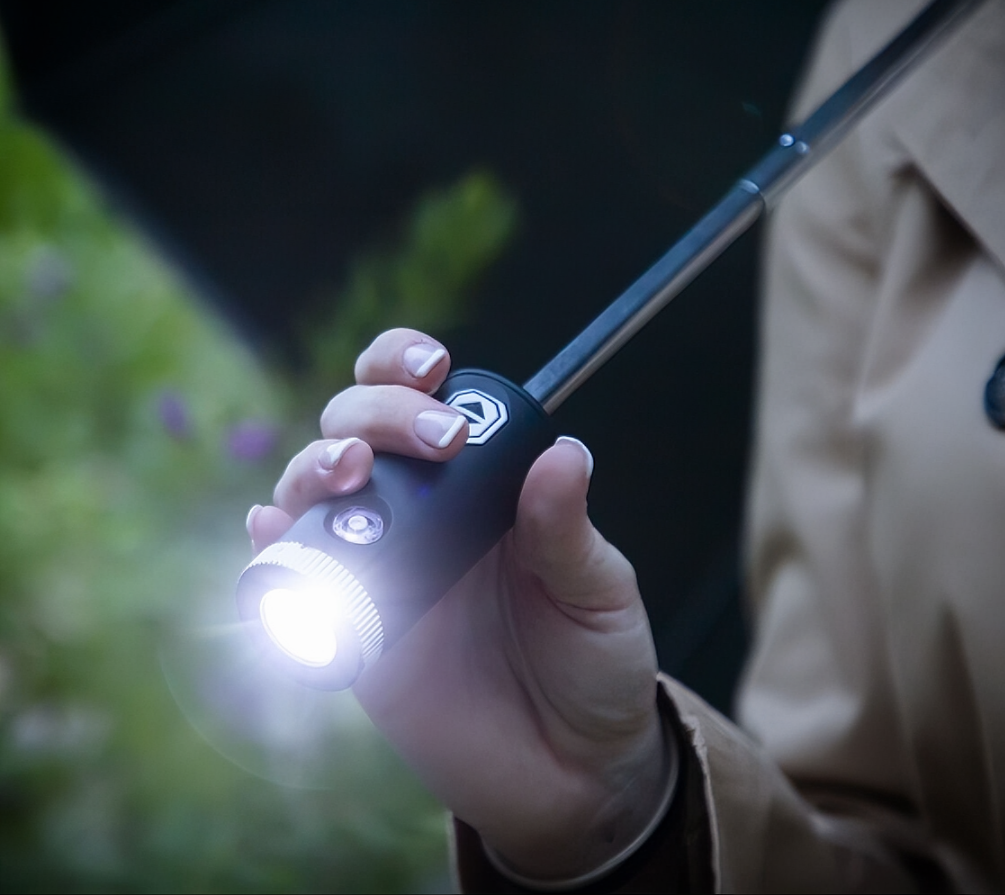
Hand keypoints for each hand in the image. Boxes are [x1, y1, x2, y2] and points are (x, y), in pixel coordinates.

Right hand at [247, 329, 669, 881]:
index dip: (406, 368)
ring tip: (347, 473)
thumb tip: (564, 453)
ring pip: (311, 491)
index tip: (435, 369)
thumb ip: (569, 530)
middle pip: (355, 427)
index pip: (422, 400)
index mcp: (476, 487)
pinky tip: (272, 531)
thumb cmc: (594, 664)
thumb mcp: (596, 591)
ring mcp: (377, 569)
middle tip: (431, 442)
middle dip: (373, 413)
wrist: (571, 773)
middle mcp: (417, 514)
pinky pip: (289, 580)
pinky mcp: (349, 633)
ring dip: (312, 466)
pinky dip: (271, 550)